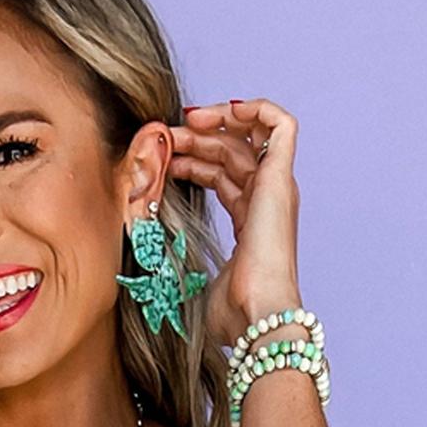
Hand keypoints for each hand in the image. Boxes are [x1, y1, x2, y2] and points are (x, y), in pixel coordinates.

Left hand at [167, 97, 303, 347]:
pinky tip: (222, 113)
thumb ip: (177, 269)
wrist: (256, 316)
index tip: (164, 160)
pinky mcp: (281, 180)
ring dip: (212, 124)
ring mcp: (276, 190)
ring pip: (248, 137)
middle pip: (232, 152)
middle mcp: (266, 201)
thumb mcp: (194, 284)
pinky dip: (256, 109)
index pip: (224, 177)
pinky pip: (281, 125)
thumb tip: (144, 279)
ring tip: (181, 126)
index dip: (194, 161)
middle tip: (164, 137)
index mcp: (251, 223)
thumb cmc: (231, 314)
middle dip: (196, 139)